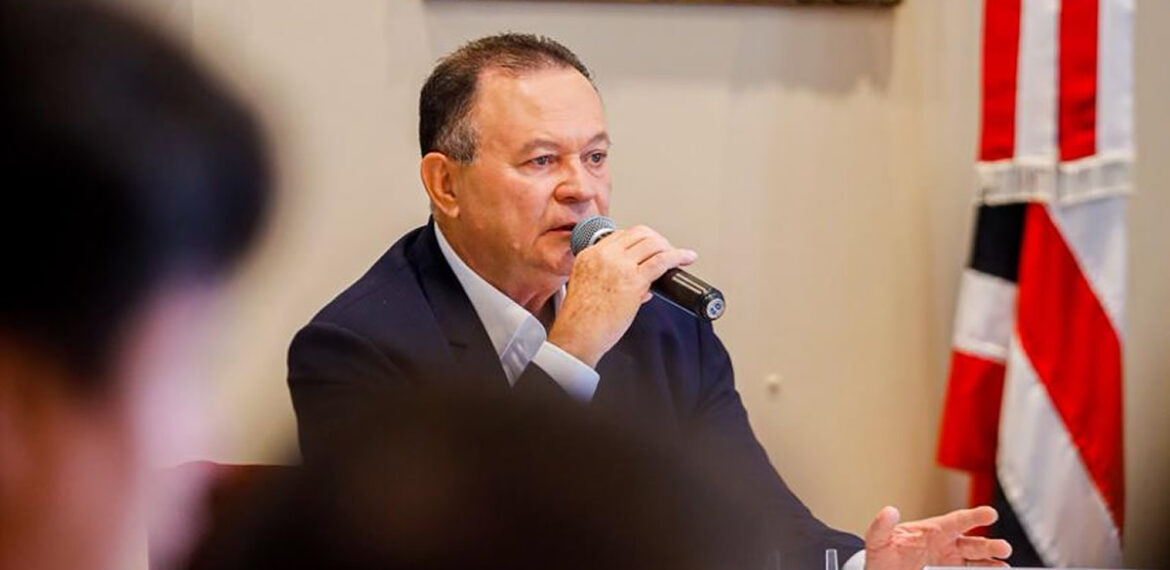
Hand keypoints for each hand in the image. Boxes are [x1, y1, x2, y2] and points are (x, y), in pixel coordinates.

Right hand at [548, 225, 695, 366]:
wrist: (578, 334)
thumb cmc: (581, 319)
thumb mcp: (587, 287)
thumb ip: (609, 279)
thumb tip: (641, 285)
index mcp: (590, 255)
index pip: (621, 235)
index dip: (640, 240)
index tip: (649, 247)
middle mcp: (604, 255)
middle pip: (639, 233)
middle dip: (656, 240)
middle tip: (665, 251)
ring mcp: (620, 265)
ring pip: (652, 243)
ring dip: (668, 248)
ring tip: (678, 257)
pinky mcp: (634, 280)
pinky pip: (662, 260)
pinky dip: (679, 256)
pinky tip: (687, 258)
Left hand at [864, 506, 1011, 569]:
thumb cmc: (882, 554)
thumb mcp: (877, 541)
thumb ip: (882, 526)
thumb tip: (889, 511)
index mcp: (932, 530)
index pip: (956, 521)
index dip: (974, 516)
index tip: (990, 513)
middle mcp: (946, 544)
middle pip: (972, 543)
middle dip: (989, 545)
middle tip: (1004, 548)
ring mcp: (950, 561)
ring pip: (976, 560)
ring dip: (992, 562)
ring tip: (1005, 566)